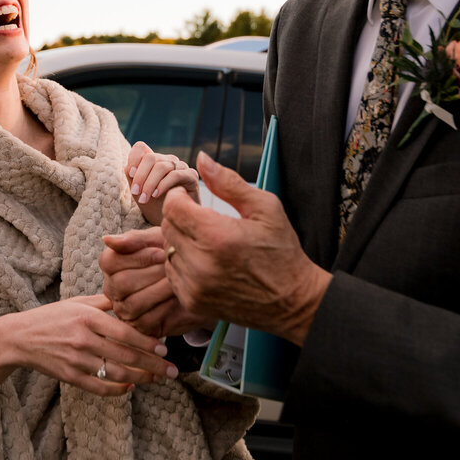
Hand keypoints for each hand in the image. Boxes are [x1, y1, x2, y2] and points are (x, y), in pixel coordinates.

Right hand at [3, 295, 177, 394]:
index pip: (125, 332)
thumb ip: (104, 302)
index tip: (165, 349)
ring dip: (142, 378)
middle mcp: (83, 339)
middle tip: (172, 370)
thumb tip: (130, 298)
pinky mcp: (70, 377)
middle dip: (153, 365)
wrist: (19, 338)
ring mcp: (76, 360)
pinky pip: (100, 387)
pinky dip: (119, 390)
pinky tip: (131, 387)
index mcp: (87, 318)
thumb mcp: (76, 303)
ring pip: (117, 373)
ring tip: (158, 380)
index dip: (148, 343)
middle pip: (126, 355)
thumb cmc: (51, 317)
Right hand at [99, 227, 212, 336]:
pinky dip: (164, 307)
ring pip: (132, 303)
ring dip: (158, 290)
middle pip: (120, 283)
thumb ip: (134, 240)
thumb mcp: (157, 241)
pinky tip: (177, 296)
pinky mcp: (141, 326)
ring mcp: (125, 309)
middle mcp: (114, 289)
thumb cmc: (173, 255)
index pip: (110, 262)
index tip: (161, 253)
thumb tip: (106, 239)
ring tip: (175, 281)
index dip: (136, 257)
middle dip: (150, 274)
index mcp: (112, 266)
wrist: (200, 279)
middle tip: (171, 268)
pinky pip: (146, 320)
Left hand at [126, 141, 198, 225]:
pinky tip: (157, 195)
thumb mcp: (139, 192)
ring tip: (144, 199)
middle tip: (136, 192)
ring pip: (162, 166)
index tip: (130, 174)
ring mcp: (180, 166)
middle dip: (140, 176)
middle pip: (150, 158)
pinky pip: (175, 175)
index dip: (133, 158)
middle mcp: (167, 160)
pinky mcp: (191, 176)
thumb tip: (128, 167)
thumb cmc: (155, 207)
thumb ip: (132, 178)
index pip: (141, 148)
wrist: (172, 222)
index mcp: (153, 161)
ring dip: (150, 183)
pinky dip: (163, 184)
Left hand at [161, 152, 330, 344]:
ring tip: (206, 242)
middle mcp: (201, 263)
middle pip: (167, 227)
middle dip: (180, 218)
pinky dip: (182, 263)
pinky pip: (171, 272)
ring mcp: (194, 285)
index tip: (192, 199)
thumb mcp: (264, 208)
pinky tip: (205, 261)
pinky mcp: (192, 301)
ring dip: (181, 241)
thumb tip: (201, 158)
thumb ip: (228, 182)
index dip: (179, 197)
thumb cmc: (281, 251)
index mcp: (218, 236)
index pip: (173, 207)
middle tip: (202, 219)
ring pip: (167, 250)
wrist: (292, 301)